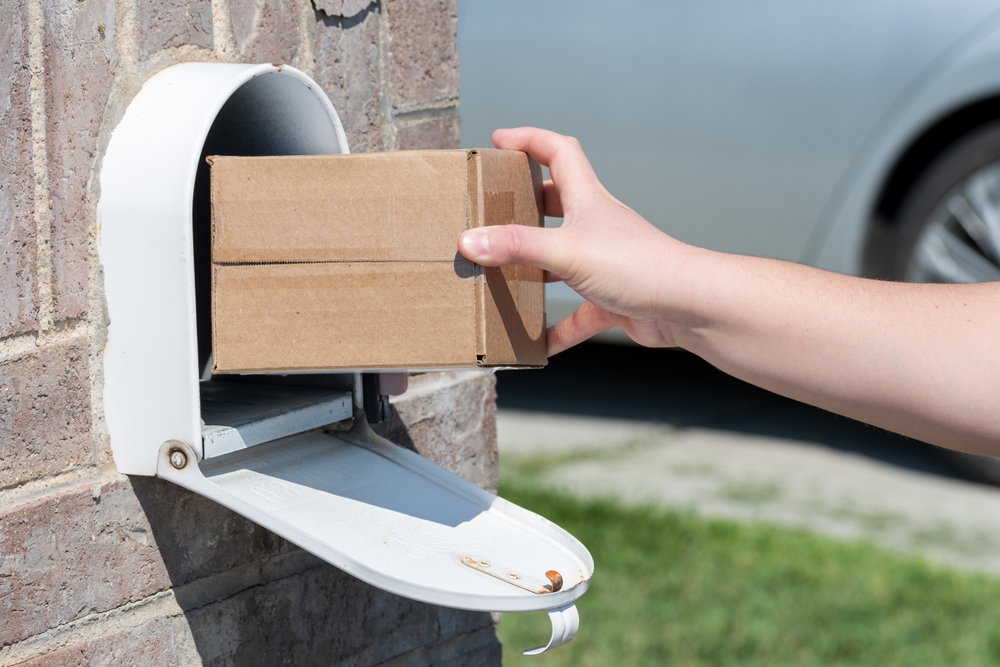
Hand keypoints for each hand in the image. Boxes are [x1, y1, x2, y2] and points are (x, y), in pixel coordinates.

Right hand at [458, 127, 691, 354]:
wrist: (687, 306)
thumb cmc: (638, 265)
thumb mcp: (566, 250)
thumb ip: (516, 246)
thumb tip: (469, 241)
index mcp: (587, 200)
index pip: (557, 152)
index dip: (529, 140)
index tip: (499, 140)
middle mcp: (595, 226)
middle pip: (556, 203)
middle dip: (524, 203)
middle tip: (492, 209)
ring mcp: (603, 263)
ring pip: (561, 261)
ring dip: (533, 269)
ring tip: (500, 276)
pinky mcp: (610, 299)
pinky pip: (576, 315)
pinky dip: (557, 328)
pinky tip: (537, 344)